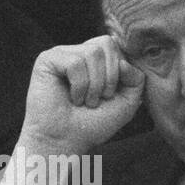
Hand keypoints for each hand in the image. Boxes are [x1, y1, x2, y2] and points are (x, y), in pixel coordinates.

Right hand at [18, 36, 144, 158]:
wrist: (66, 141)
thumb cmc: (93, 124)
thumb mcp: (127, 102)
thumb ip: (136, 78)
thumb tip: (123, 61)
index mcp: (96, 59)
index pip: (116, 45)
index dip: (120, 70)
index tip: (110, 95)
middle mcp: (79, 52)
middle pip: (106, 43)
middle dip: (110, 76)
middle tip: (98, 99)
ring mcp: (62, 54)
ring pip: (92, 52)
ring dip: (94, 84)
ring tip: (85, 102)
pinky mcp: (47, 60)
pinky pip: (75, 62)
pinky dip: (79, 86)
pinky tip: (72, 98)